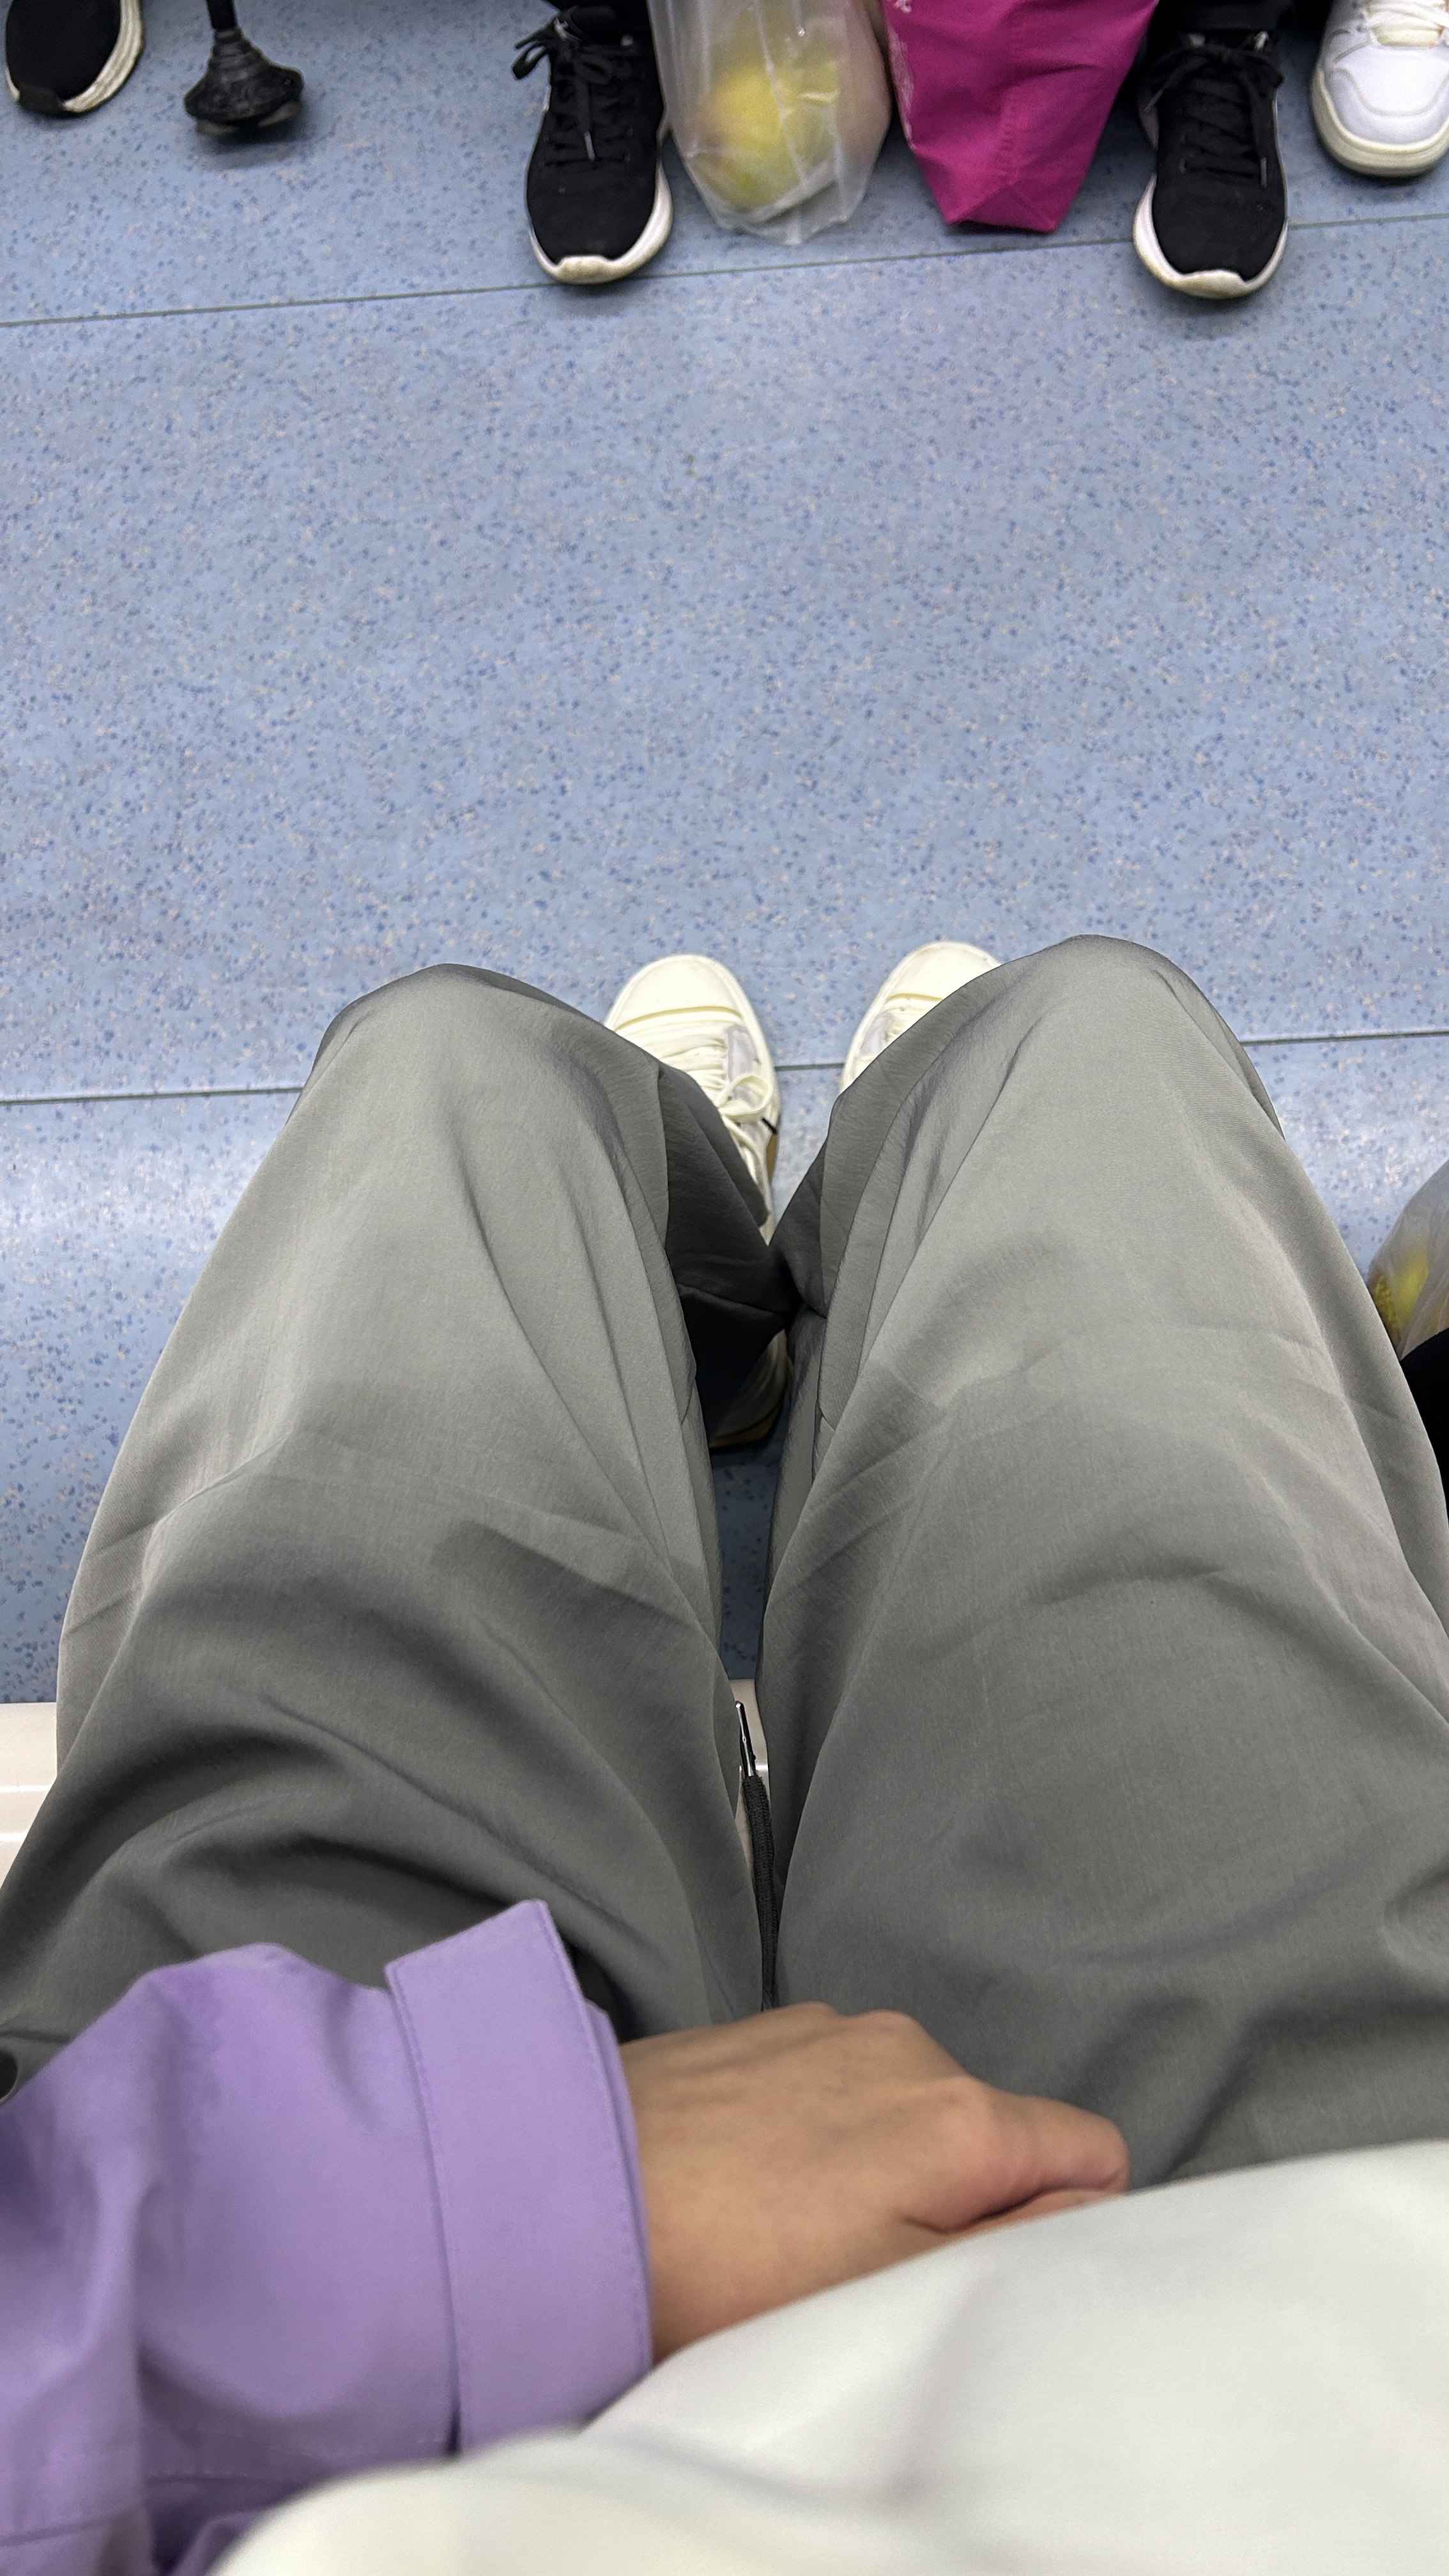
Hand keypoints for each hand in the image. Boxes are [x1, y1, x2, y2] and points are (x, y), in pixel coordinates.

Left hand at [620, 2003, 1127, 2359]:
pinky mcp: (763, 2031)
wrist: (561, 2191)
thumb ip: (1013, 2244)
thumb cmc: (717, 2266)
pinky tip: (756, 2189)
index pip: (1090, 2152)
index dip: (1060, 2222)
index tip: (988, 2270)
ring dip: (883, 2170)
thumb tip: (1091, 2206)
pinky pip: (836, 2089)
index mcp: (957, 2113)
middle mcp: (905, 2047)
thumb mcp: (892, 2289)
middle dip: (963, 2200)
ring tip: (798, 2236)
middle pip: (996, 2133)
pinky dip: (819, 2138)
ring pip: (910, 2112)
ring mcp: (827, 2028)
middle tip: (876, 2274)